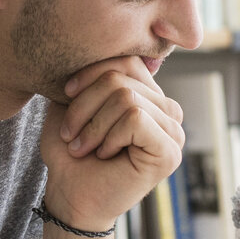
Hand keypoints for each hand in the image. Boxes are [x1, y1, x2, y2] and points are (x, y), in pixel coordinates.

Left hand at [40, 55, 186, 233]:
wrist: (70, 197)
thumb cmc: (70, 153)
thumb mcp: (73, 104)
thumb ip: (90, 75)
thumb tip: (97, 41)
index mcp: (150, 96)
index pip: (126, 60)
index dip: (90, 73)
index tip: (65, 96)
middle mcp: (168, 110)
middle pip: (121, 78)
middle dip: (84, 105)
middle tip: (71, 134)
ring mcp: (174, 131)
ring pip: (126, 98)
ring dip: (93, 125)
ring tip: (83, 146)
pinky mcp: (170, 151)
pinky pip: (135, 119)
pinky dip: (109, 136)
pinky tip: (105, 154)